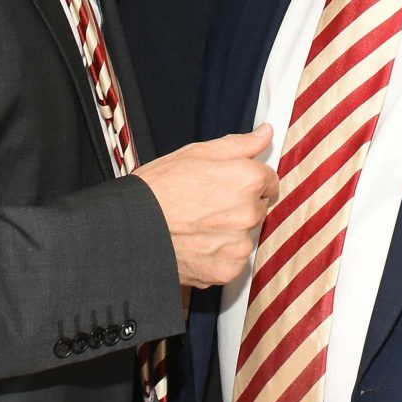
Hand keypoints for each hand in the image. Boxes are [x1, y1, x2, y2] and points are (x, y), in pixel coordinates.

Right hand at [135, 125, 277, 287]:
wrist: (132, 226)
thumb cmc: (159, 187)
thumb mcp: (198, 153)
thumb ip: (240, 144)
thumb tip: (266, 132)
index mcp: (247, 179)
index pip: (269, 180)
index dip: (248, 180)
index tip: (229, 185)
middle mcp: (250, 212)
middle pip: (258, 208)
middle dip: (239, 206)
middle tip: (206, 204)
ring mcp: (239, 244)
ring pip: (244, 236)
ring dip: (229, 233)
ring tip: (197, 226)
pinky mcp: (228, 269)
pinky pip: (233, 260)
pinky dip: (219, 256)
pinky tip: (197, 244)